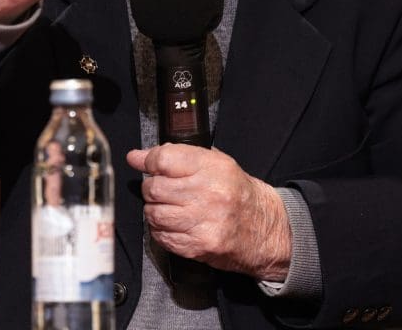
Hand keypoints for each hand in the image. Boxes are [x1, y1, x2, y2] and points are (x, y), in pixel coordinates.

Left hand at [127, 144, 291, 280]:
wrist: (264, 228)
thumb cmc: (237, 193)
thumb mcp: (217, 163)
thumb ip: (178, 156)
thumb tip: (137, 156)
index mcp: (214, 167)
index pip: (164, 159)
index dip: (147, 160)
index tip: (139, 161)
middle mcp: (209, 193)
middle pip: (155, 188)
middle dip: (150, 188)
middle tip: (159, 189)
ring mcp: (203, 222)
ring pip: (154, 214)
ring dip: (153, 210)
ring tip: (166, 207)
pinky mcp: (198, 246)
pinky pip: (162, 236)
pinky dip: (160, 230)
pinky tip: (173, 224)